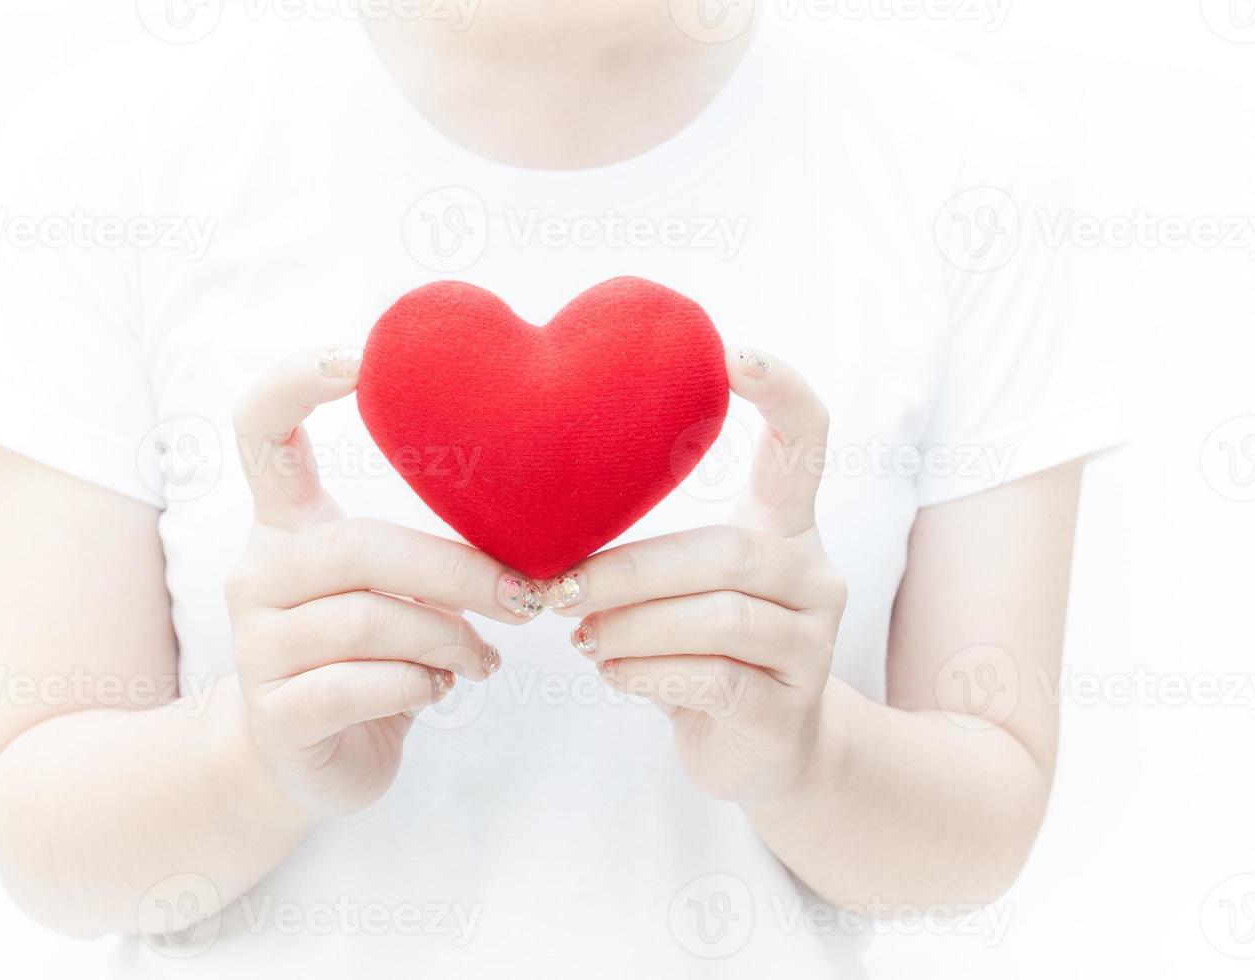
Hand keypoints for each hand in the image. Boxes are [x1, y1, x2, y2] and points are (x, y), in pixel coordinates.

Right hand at [226, 345, 544, 819]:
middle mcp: (258, 575)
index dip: (295, 381)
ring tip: (484, 659)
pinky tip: (439, 689)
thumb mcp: (394, 597)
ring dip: (449, 639)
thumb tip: (530, 555)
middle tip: (526, 599)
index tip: (357, 358)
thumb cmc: (364, 662)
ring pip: (368, 621)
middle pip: (357, 546)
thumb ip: (429, 562)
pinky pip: (362, 685)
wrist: (301, 762)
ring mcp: (258, 647)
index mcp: (284, 528)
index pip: (259, 431)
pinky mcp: (276, 714)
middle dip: (458, 572)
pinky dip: (420, 686)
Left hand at [546, 350, 846, 806]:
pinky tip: (615, 673)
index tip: (732, 350)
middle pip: (726, 553)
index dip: (781, 389)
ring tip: (583, 639)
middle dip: (629, 572)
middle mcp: (815, 577)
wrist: (765, 750)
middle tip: (559, 591)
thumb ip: (646, 554)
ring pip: (718, 619)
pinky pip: (712, 680)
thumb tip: (542, 538)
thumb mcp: (685, 590)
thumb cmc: (705, 650)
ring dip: (631, 628)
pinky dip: (645, 674)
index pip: (807, 439)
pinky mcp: (787, 708)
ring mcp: (812, 645)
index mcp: (788, 527)